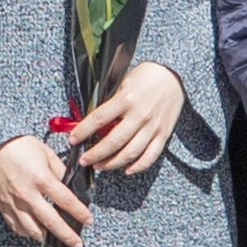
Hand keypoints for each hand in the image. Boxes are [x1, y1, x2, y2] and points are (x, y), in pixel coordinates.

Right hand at [0, 135, 89, 246]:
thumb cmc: (20, 145)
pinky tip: (36, 233)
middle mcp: (27, 194)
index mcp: (41, 178)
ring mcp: (13, 202)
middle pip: (51, 221)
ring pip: (32, 229)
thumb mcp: (46, 153)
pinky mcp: (2, 206)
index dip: (80, 213)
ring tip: (57, 242)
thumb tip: (72, 186)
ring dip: (47, 238)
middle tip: (77, 244)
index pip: (66, 201)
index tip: (88, 220)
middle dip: (67, 235)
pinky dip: (28, 233)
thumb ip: (60, 171)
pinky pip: (16, 226)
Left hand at [62, 60, 185, 184]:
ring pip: (130, 153)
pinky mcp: (163, 135)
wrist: (173, 77)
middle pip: (113, 142)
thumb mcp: (123, 82)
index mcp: (126, 99)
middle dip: (95, 154)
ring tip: (99, 167)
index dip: (83, 132)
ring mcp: (152, 127)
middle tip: (84, 161)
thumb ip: (110, 102)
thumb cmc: (145, 77)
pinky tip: (126, 170)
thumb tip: (91, 122)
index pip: (98, 119)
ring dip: (112, 163)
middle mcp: (139, 115)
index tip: (72, 140)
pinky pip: (150, 156)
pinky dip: (138, 166)